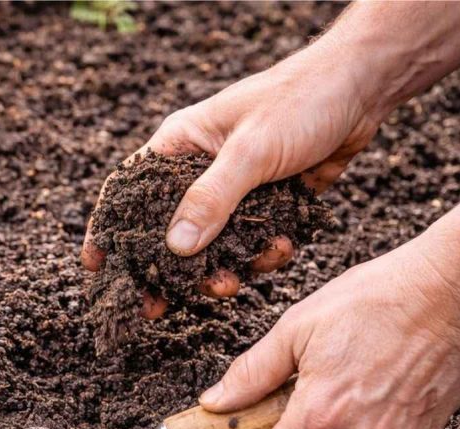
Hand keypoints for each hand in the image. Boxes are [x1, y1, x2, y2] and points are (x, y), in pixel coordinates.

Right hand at [82, 32, 385, 305]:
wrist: (364, 89)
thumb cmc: (300, 100)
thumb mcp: (251, 151)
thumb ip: (211, 199)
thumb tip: (174, 248)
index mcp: (180, 146)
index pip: (127, 192)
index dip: (107, 231)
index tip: (95, 270)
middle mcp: (199, 171)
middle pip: (169, 232)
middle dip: (169, 272)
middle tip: (162, 307)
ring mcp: (234, 190)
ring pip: (214, 246)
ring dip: (225, 268)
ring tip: (237, 282)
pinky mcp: (266, 204)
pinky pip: (252, 243)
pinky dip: (263, 254)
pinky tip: (282, 247)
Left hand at [197, 230, 459, 428]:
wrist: (451, 289)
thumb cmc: (371, 300)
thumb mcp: (296, 328)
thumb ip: (252, 373)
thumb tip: (214, 403)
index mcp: (321, 413)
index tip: (267, 422)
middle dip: (306, 427)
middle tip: (314, 380)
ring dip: (344, 420)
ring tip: (354, 369)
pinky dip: (378, 414)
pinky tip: (385, 374)